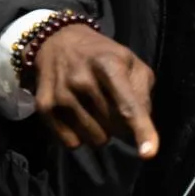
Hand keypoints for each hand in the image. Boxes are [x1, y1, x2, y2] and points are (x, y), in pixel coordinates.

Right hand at [33, 25, 159, 157]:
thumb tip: (141, 121)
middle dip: (120, 123)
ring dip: (101, 132)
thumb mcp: (129, 61)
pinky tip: (77, 114)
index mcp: (108, 65)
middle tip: (111, 104)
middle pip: (114, 127)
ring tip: (94, 109)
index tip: (149, 153)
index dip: (142, 130)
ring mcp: (61, 95)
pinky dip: (80, 135)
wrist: (56, 42)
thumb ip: (142, 90)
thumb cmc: (101, 55)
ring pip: (95, 139)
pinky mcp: (45, 107)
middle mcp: (82, 80)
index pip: (128, 105)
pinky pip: (72, 143)